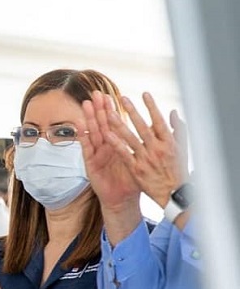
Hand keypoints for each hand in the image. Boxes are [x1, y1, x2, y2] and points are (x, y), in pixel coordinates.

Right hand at [80, 91, 140, 211]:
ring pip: (92, 132)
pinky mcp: (90, 163)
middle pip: (101, 124)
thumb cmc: (132, 180)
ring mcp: (97, 154)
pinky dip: (82, 137)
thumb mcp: (141, 160)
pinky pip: (86, 148)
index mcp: (118, 144)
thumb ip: (147, 144)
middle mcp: (106, 147)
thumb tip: (158, 128)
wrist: (122, 199)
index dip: (112, 110)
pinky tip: (79, 126)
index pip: (114, 123)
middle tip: (96, 94)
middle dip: (99, 108)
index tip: (111, 95)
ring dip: (89, 118)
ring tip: (86, 104)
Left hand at [104, 92, 188, 207]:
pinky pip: (124, 154)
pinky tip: (107, 134)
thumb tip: (174, 113)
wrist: (174, 194)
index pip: (159, 121)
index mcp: (169, 142)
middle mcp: (157, 149)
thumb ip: (178, 130)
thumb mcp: (182, 149)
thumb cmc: (178, 171)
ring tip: (109, 113)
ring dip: (119, 124)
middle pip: (142, 126)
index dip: (152, 107)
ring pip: (130, 138)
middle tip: (122, 98)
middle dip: (132, 111)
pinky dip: (116, 143)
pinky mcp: (136, 169)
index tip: (144, 94)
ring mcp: (146, 159)